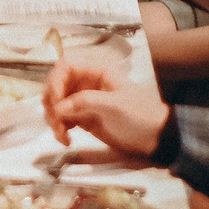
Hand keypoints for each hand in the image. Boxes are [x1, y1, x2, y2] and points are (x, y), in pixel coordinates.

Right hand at [42, 61, 170, 164]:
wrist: (156, 139)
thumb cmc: (139, 116)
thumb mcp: (113, 106)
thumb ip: (84, 102)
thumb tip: (57, 108)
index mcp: (96, 72)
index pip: (65, 67)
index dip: (55, 82)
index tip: (56, 104)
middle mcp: (86, 84)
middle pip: (56, 86)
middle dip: (52, 104)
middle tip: (57, 123)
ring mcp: (84, 102)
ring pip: (56, 105)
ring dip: (54, 120)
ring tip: (63, 136)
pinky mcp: (83, 119)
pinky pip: (62, 120)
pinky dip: (59, 129)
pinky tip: (67, 140)